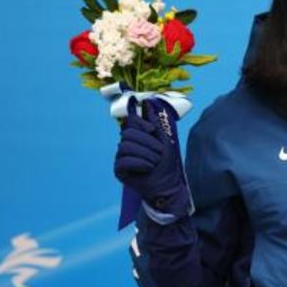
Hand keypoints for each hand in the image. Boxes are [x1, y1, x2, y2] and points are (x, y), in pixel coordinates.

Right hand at [114, 98, 189, 215]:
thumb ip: (154, 123)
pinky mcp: (118, 170)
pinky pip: (123, 160)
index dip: (140, 123)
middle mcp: (126, 145)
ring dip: (146, 154)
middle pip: (129, 133)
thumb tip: (147, 101)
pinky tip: (147, 168)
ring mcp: (121, 157)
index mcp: (137, 137)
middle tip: (158, 154)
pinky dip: (139, 163)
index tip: (152, 130)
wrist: (168, 185)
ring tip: (155, 162)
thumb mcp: (164, 140)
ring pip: (126, 146)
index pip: (130, 122)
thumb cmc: (167, 164)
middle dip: (148, 143)